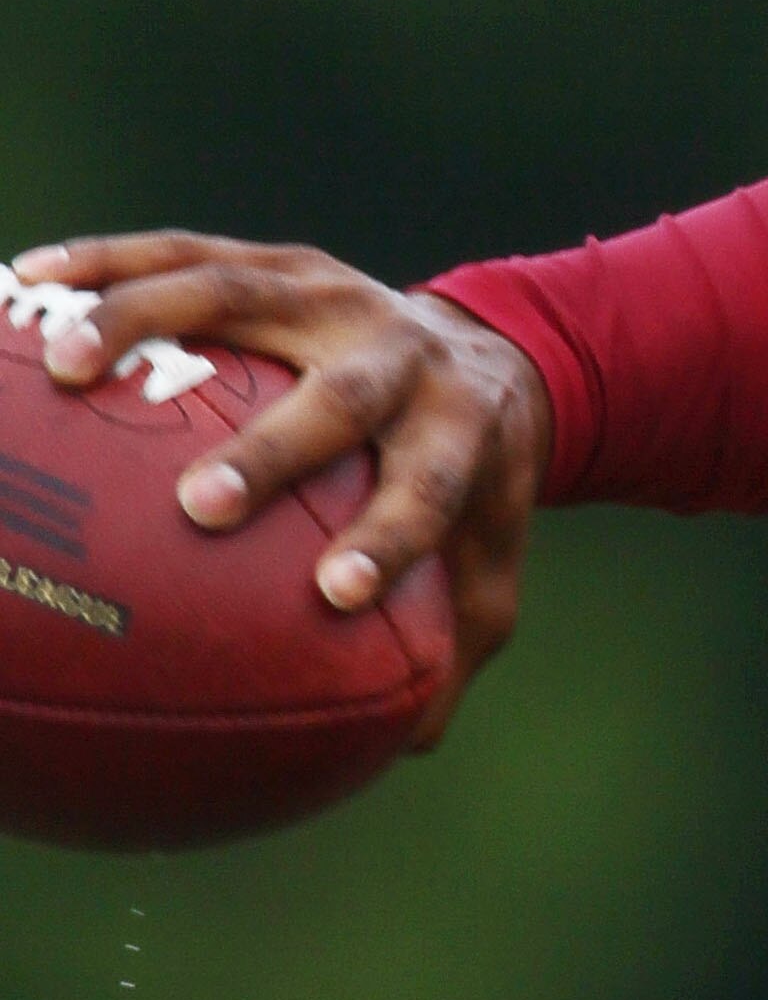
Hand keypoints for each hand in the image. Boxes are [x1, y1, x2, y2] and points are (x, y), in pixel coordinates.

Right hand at [12, 233, 550, 747]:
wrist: (489, 352)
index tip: (336, 594)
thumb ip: (451, 645)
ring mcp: (333, 294)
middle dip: (276, 446)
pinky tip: (21, 284)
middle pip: (345, 393)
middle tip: (199, 505)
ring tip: (58, 366)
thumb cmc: (466, 481)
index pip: (432, 486)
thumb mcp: (484, 559)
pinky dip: (101, 265)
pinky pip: (180, 253)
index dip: (391, 537)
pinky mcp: (273, 259)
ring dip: (150, 322)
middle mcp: (400, 350)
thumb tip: (403, 747)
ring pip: (242, 293)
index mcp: (460, 426)